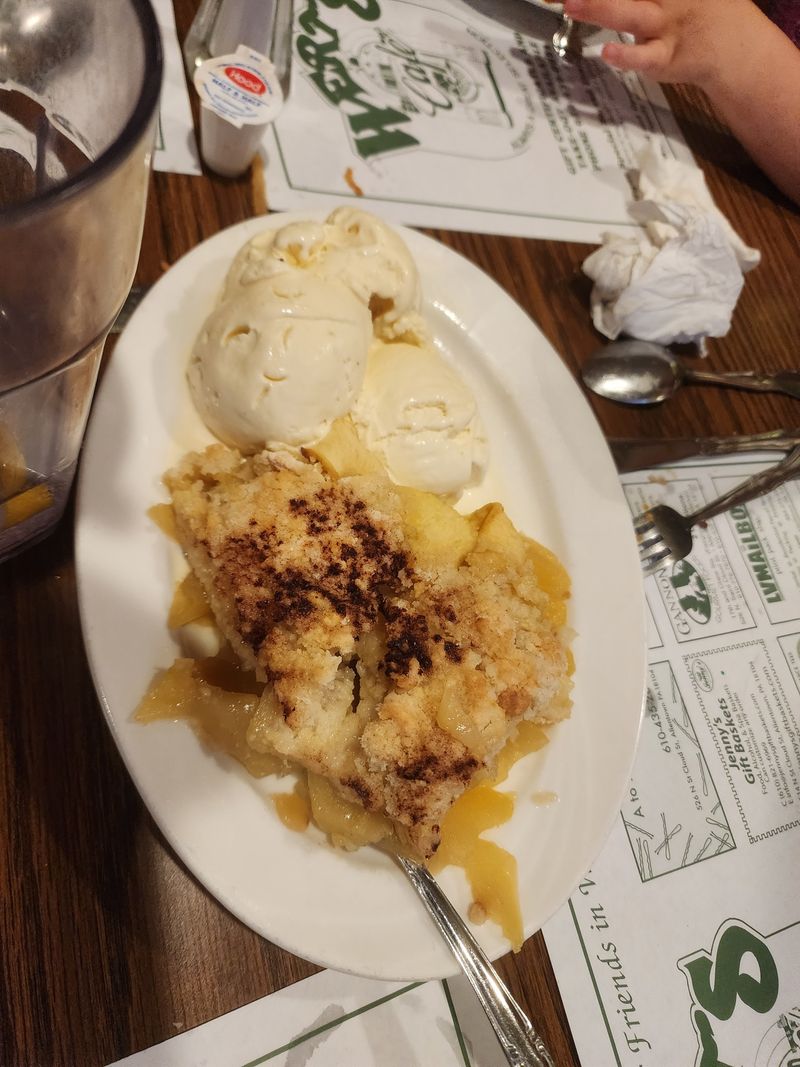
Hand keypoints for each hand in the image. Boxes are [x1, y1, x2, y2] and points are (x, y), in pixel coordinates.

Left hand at [561, 0, 757, 88]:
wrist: (732, 44)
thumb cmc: (694, 8)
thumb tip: (592, 1)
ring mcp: (666, 24)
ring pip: (630, 13)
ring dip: (598, 8)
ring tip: (569, 4)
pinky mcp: (665, 57)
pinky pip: (645, 56)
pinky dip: (627, 55)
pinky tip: (607, 52)